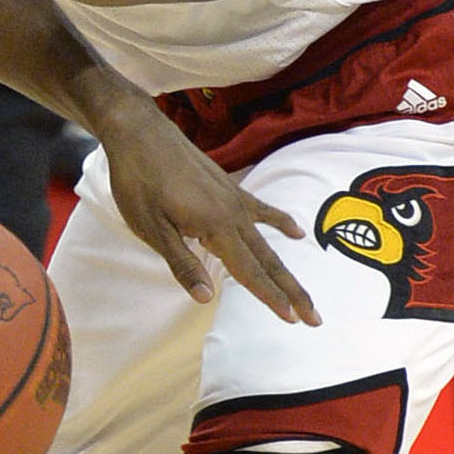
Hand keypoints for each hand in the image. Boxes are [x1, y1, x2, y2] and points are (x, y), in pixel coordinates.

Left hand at [91, 101, 319, 323]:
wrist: (141, 133)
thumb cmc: (138, 183)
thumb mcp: (151, 228)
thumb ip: (182, 263)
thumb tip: (206, 297)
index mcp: (215, 226)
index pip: (248, 271)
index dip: (270, 298)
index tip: (293, 320)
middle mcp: (233, 213)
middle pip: (267, 261)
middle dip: (290, 291)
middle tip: (314, 319)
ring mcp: (234, 199)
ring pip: (266, 241)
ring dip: (285, 269)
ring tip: (304, 293)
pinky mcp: (228, 187)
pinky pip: (261, 210)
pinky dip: (279, 223)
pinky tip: (296, 233)